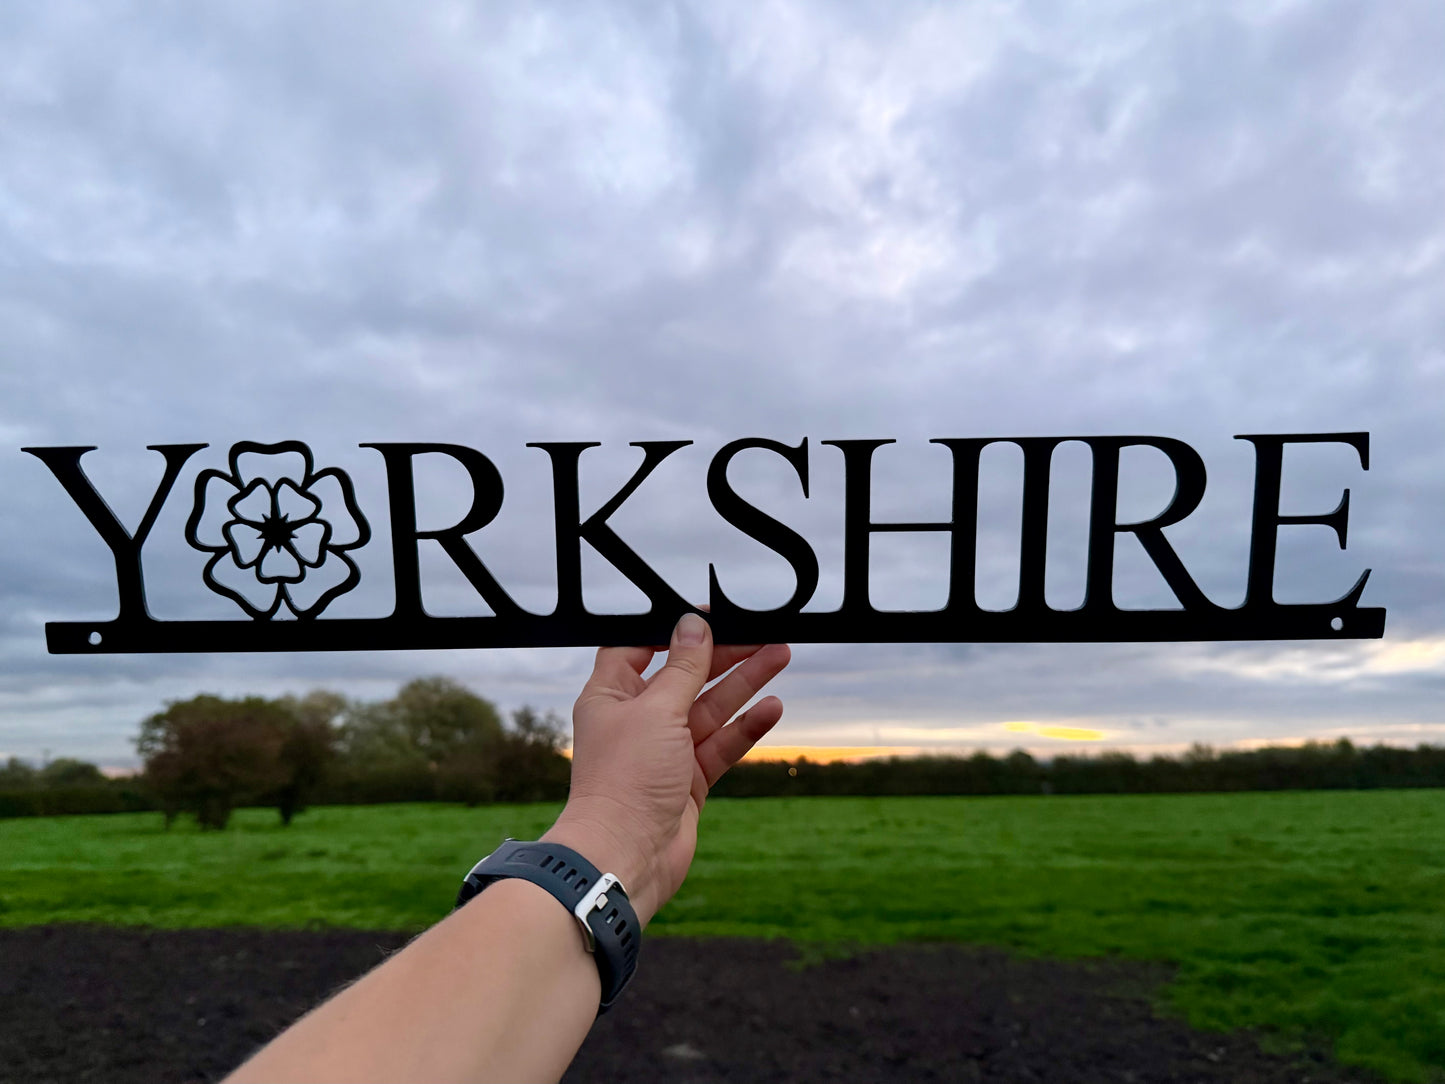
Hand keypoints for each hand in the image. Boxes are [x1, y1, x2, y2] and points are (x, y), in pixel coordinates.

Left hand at [544, 613, 789, 925]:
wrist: (625, 856)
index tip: (710, 615)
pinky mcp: (689, 780)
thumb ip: (683, 668)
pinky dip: (746, 726)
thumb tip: (694, 625)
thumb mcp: (657, 710)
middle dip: (724, 654)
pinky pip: (721, 744)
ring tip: (780, 654)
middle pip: (686, 675)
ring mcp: (665, 751)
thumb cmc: (625, 780)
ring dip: (744, 683)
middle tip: (763, 633)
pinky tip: (772, 707)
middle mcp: (637, 719)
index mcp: (612, 695)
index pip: (640, 647)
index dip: (673, 630)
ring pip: (710, 707)